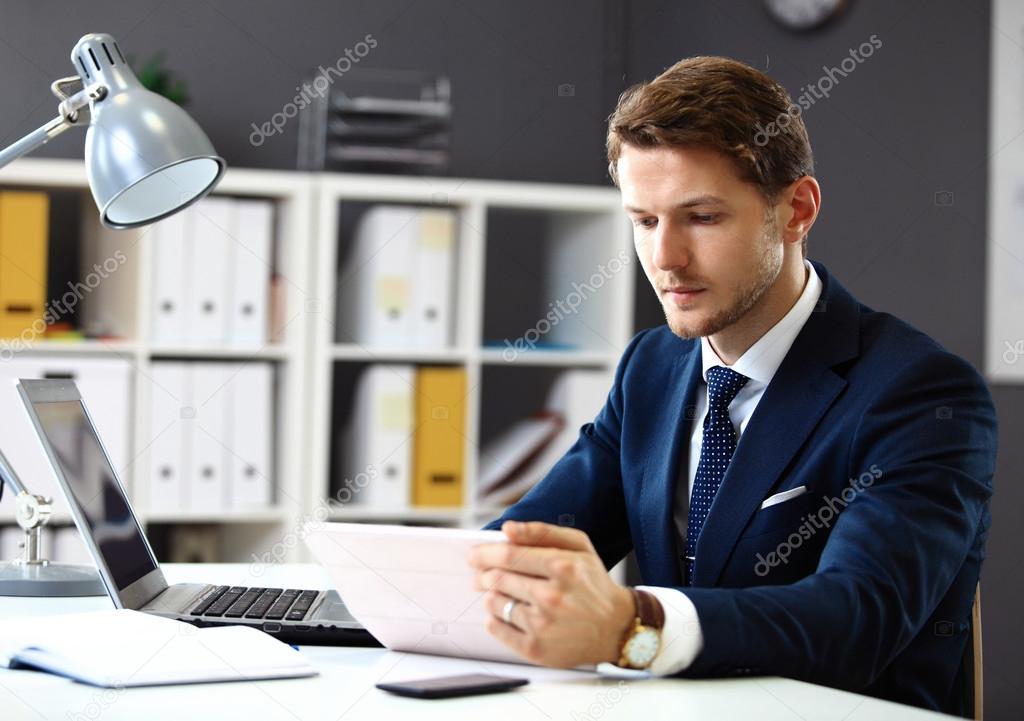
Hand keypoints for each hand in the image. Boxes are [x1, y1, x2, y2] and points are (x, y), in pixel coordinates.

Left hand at [468, 520, 635, 667]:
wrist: (615, 627)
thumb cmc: (593, 583)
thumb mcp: (579, 546)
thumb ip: (541, 532)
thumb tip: (507, 529)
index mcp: (563, 566)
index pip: (509, 555)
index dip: (485, 553)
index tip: (474, 554)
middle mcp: (552, 596)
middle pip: (497, 578)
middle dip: (484, 573)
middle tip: (483, 574)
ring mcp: (543, 625)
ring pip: (494, 602)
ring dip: (492, 595)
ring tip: (506, 593)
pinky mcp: (536, 648)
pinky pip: (497, 628)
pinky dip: (494, 618)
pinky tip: (508, 612)